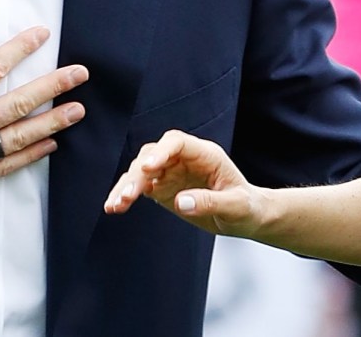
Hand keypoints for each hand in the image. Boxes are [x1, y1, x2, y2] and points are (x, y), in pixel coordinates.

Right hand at [0, 20, 87, 225]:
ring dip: (51, 122)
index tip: (41, 35)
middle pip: (17, 103)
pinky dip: (30, 157)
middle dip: (52, 86)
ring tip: (77, 111)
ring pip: (19, 137)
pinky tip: (49, 147)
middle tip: (79, 75)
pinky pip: (5, 167)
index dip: (19, 49)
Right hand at [103, 129, 269, 238]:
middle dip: (138, 174)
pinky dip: (126, 195)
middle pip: (152, 156)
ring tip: (116, 204)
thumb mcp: (236, 207)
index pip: (176, 143)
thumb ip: (210, 203)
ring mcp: (170, 171)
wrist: (246, 218)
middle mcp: (182, 158)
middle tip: (128, 195)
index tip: (148, 167)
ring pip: (140, 171)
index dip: (160, 152)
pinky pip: (139, 187)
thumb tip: (179, 202)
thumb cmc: (247, 208)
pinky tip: (114, 207)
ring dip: (127, 186)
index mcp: (203, 154)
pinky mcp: (161, 186)